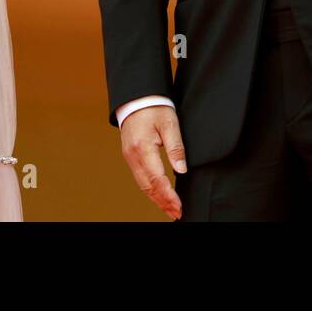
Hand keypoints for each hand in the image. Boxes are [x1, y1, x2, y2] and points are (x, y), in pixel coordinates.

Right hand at [119, 105, 186, 219]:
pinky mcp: (130, 156)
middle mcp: (133, 155)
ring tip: (170, 210)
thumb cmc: (154, 107)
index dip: (168, 195)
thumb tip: (181, 169)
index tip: (179, 206)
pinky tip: (159, 196)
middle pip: (148, 187)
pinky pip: (140, 178)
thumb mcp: (170, 123)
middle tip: (177, 214)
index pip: (157, 179)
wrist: (136, 97)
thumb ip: (176, 147)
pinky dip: (150, 190)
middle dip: (163, 203)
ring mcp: (129, 157)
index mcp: (143, 147)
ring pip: (143, 185)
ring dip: (156, 199)